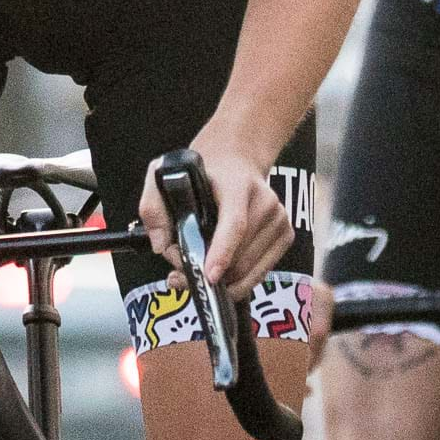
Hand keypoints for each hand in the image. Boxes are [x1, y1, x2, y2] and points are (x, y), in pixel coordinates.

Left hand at [136, 131, 291, 293]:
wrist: (237, 158)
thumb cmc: (201, 171)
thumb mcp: (166, 175)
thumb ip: (153, 207)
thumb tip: (162, 246)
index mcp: (237, 184)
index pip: (235, 223)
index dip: (222, 252)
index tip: (210, 275)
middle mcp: (265, 201)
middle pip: (241, 256)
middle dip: (210, 274)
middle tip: (180, 272)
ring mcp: (279, 218)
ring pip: (250, 271)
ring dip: (224, 281)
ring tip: (199, 268)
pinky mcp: (286, 233)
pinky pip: (261, 272)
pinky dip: (240, 280)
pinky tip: (221, 269)